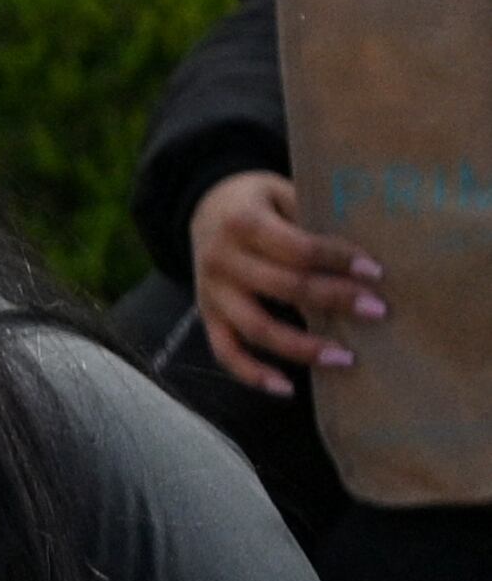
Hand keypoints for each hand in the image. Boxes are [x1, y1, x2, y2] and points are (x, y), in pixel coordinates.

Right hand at [189, 169, 382, 398]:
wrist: (203, 209)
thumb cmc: (257, 201)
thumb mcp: (280, 192)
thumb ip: (309, 218)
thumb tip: (358, 255)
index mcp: (242, 224)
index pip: (297, 248)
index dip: (338, 260)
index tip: (376, 271)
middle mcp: (222, 261)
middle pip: (283, 288)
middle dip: (334, 299)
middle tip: (377, 311)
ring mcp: (211, 295)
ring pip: (256, 328)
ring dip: (302, 347)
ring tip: (344, 358)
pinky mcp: (206, 318)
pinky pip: (225, 353)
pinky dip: (253, 374)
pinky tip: (286, 388)